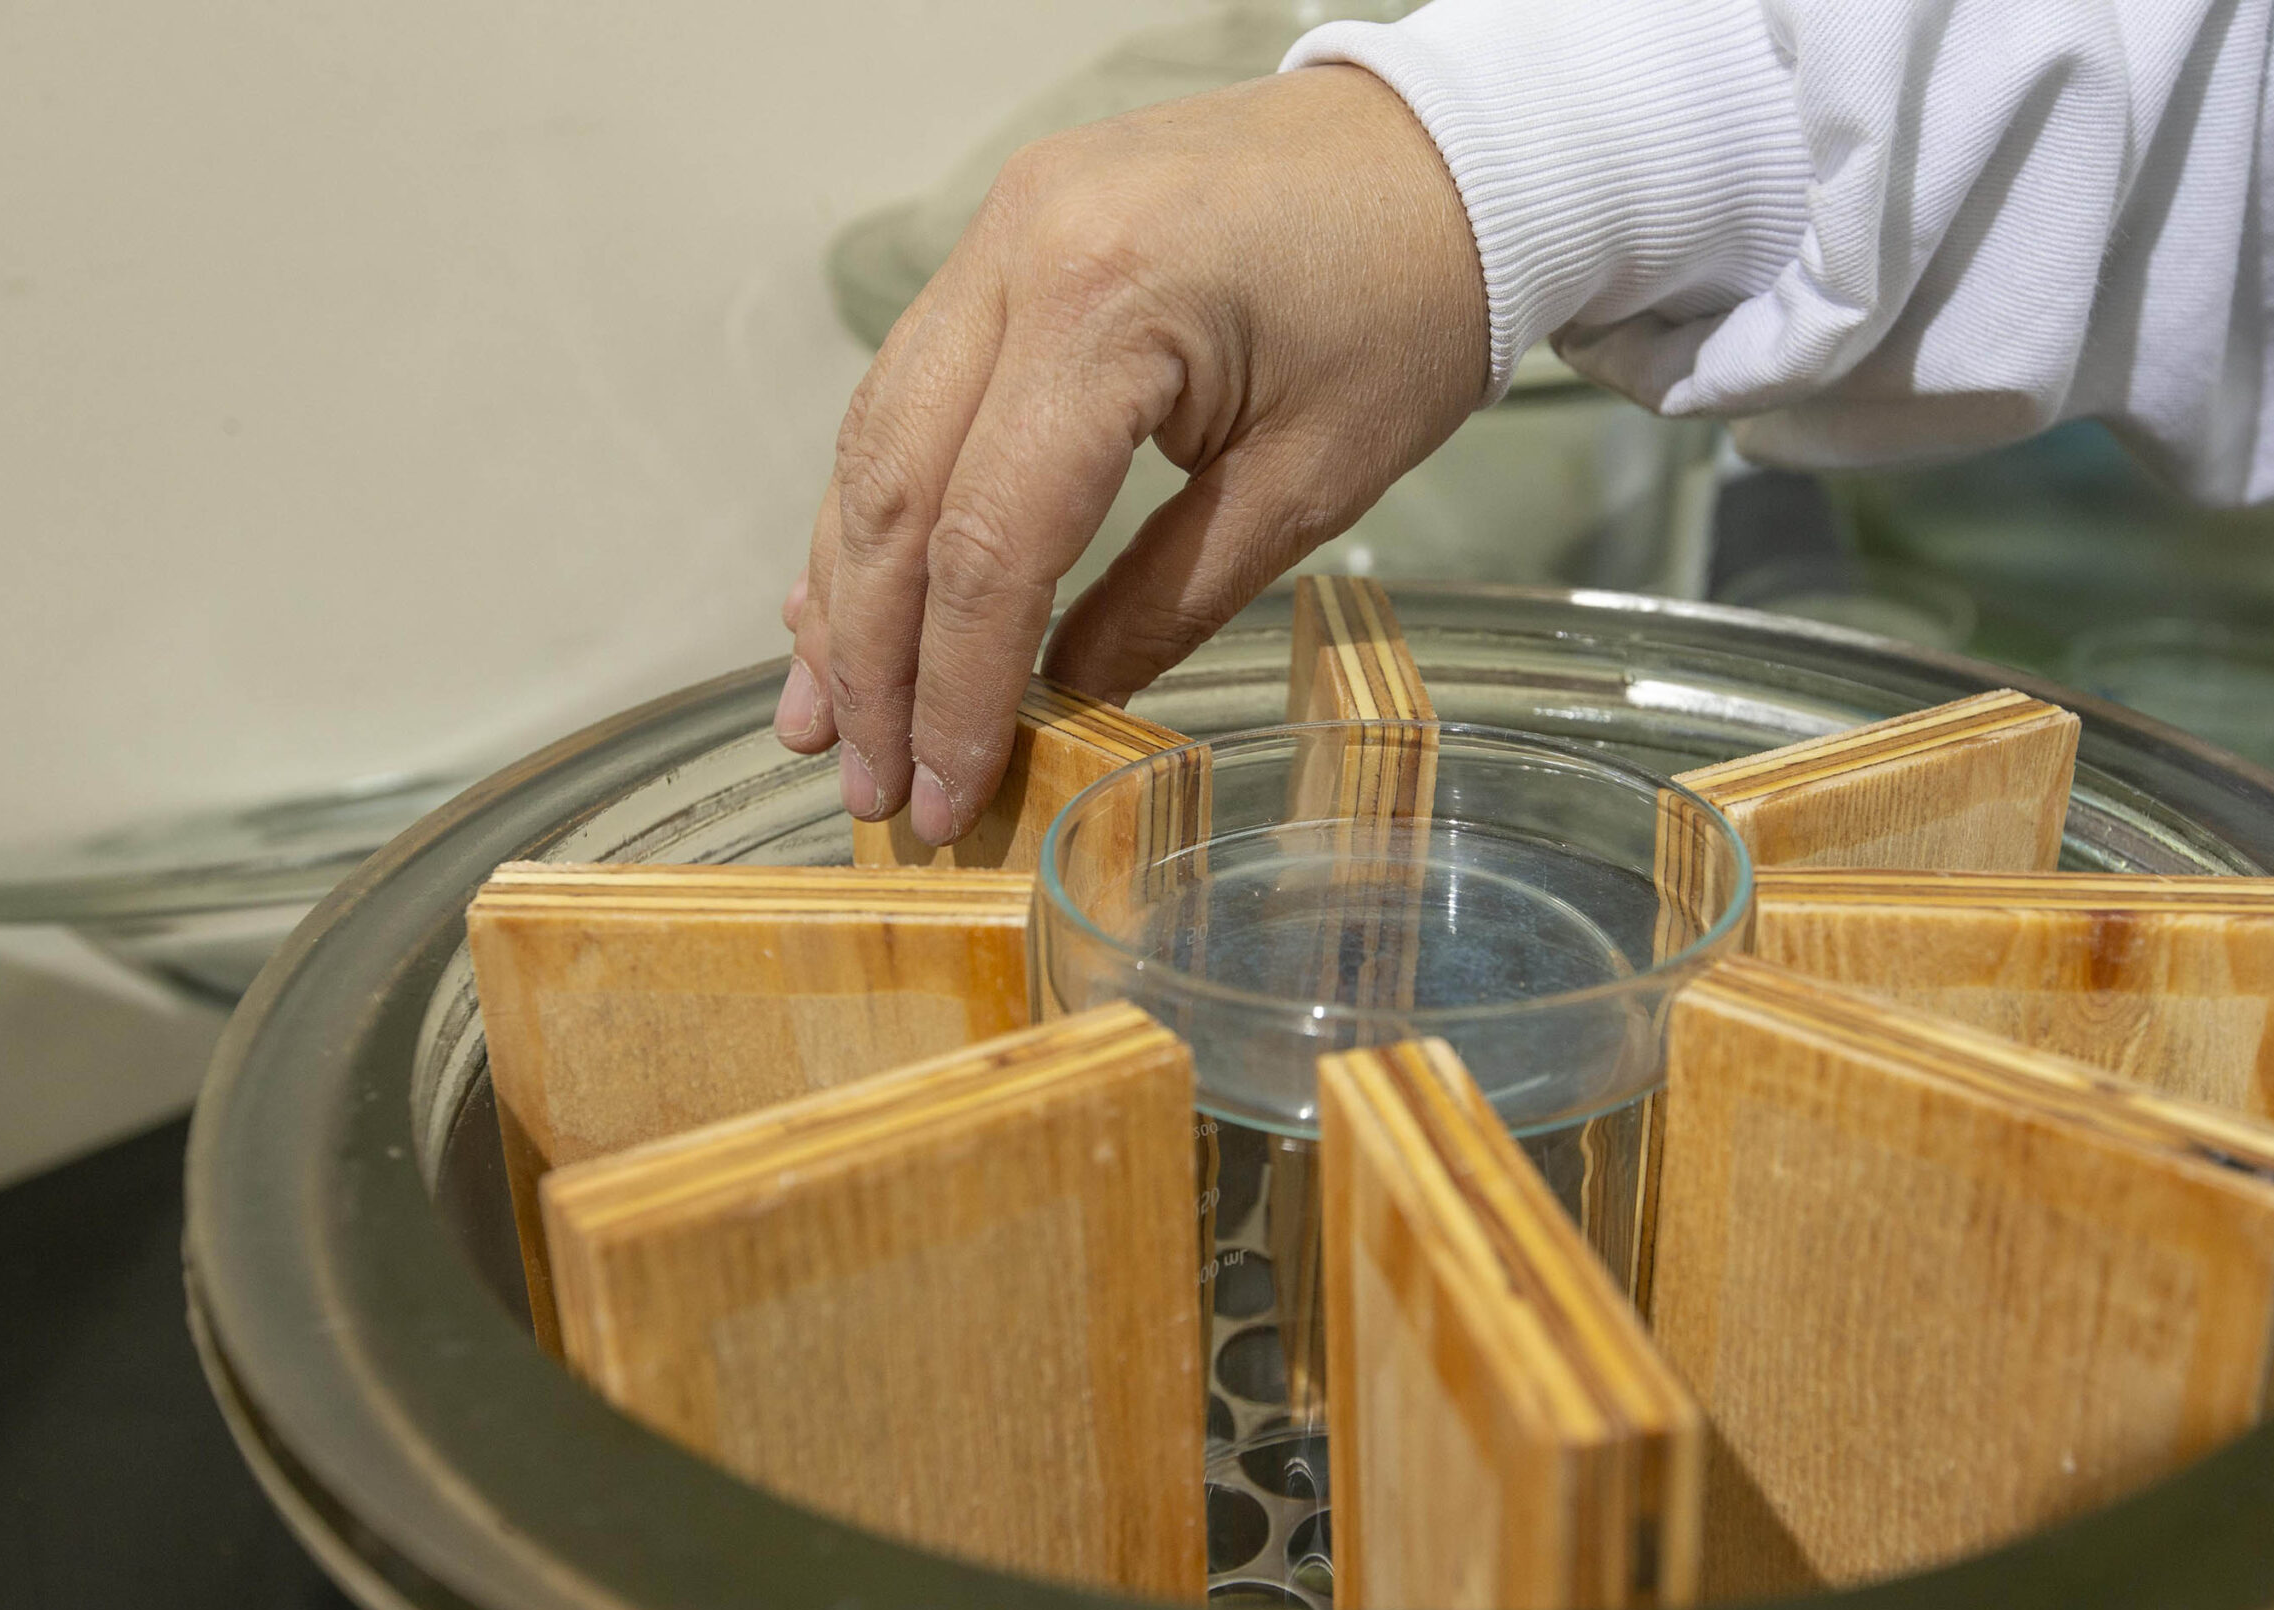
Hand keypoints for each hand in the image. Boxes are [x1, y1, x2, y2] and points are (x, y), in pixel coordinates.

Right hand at [775, 65, 1486, 842]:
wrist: (1448, 151)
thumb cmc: (1411, 304)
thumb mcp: (1311, 480)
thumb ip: (1172, 597)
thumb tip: (1064, 701)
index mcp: (1106, 306)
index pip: (989, 537)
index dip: (955, 684)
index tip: (943, 794)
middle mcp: (1017, 253)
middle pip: (896, 490)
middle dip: (873, 656)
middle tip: (868, 782)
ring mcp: (998, 235)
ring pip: (877, 437)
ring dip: (845, 588)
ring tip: (824, 717)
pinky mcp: (1006, 240)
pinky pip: (911, 388)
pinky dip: (881, 502)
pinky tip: (849, 596)